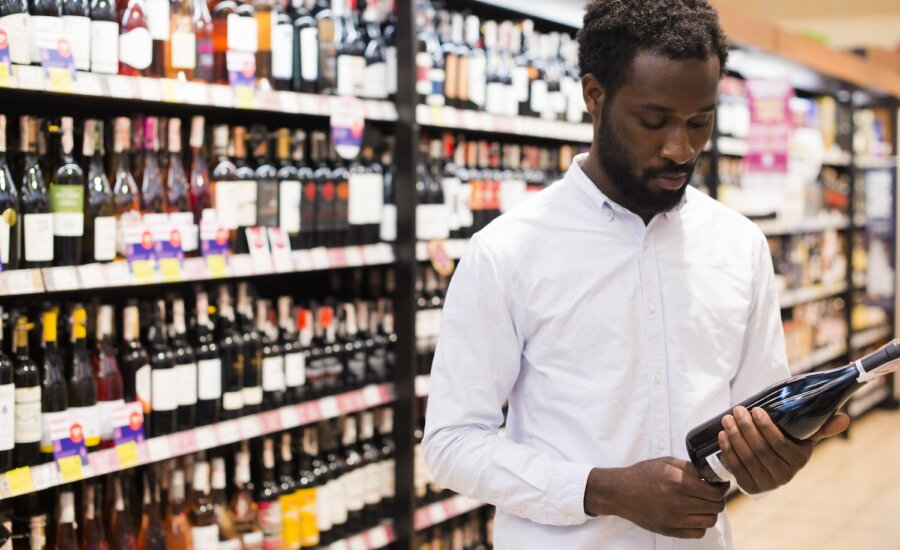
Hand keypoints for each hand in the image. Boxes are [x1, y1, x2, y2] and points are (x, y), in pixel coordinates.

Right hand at [584, 457, 728, 538]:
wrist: (620, 492)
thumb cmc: (642, 474)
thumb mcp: (666, 462)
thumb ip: (689, 467)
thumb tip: (710, 472)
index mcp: (679, 483)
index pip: (715, 492)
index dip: (722, 488)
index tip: (720, 484)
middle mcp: (679, 503)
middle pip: (715, 508)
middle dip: (718, 499)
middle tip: (712, 493)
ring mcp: (674, 519)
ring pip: (709, 522)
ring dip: (710, 513)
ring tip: (703, 505)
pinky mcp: (669, 530)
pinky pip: (697, 533)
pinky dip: (700, 525)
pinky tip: (693, 515)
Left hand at [718, 406, 849, 493]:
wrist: (769, 463)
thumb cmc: (787, 442)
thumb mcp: (804, 435)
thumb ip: (821, 426)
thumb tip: (844, 418)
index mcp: (799, 460)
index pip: (780, 444)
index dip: (766, 427)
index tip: (755, 410)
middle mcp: (784, 475)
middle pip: (761, 450)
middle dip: (747, 428)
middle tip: (737, 411)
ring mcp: (766, 483)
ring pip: (747, 457)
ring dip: (734, 436)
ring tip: (727, 419)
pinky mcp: (749, 486)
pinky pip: (735, 467)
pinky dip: (727, 450)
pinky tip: (722, 435)